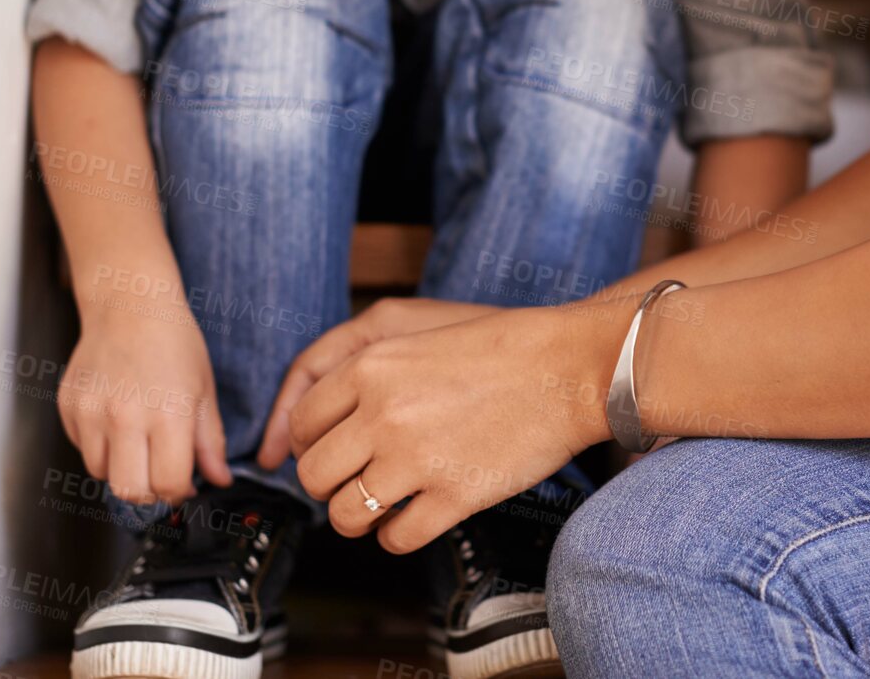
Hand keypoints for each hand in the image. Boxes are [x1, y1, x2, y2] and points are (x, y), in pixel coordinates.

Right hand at [58, 310, 230, 506]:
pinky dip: (100, 447)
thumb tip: (219, 480)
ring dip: (121, 469)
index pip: (168, 485)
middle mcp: (125, 418)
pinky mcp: (68, 408)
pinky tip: (116, 421)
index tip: (184, 482)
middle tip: (159, 471)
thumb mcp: (203, 390)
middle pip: (130, 492)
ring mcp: (91, 413)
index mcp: (167, 414)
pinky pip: (82, 450)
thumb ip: (211, 441)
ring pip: (101, 474)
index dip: (180, 491)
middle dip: (149, 491)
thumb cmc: (174, 343)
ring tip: (138, 440)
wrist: (129, 305)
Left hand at [288, 303, 627, 553]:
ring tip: (379, 507)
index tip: (329, 451)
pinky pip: (396, 539)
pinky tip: (414, 519)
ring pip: (346, 514)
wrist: (569, 368)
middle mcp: (383, 414)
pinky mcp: (454, 498)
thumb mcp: (418, 332)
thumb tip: (318, 422)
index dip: (308, 444)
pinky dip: (396, 537)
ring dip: (356, 518)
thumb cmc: (500, 346)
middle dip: (327, 484)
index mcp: (370, 367)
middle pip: (313, 474)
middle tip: (352, 481)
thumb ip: (363, 370)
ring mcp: (417, 459)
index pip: (300, 423)